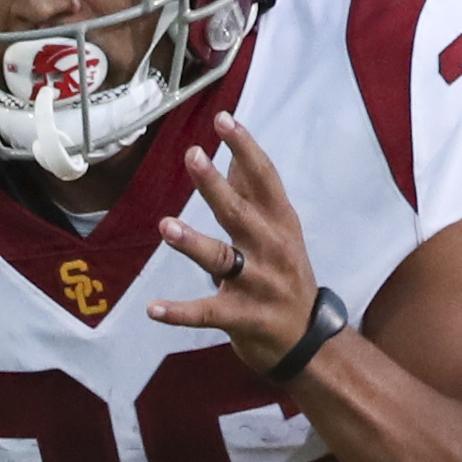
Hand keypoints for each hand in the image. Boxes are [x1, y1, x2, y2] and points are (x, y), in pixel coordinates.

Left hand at [141, 117, 321, 370]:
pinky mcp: (244, 318)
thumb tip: (235, 156)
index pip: (265, 179)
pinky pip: (207, 313)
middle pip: (241, 212)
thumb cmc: (288, 279)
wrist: (310, 341)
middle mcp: (272, 249)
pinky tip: (152, 309)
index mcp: (281, 224)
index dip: (245, 148)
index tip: (224, 120)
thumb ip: (255, 197)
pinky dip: (179, 312)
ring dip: (194, 243)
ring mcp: (259, 284)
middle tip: (193, 156)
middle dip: (216, 184)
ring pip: (223, 259)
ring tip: (166, 226)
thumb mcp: (281, 234)